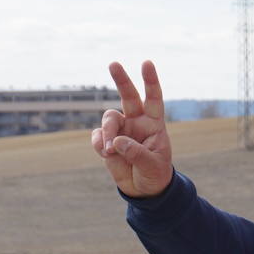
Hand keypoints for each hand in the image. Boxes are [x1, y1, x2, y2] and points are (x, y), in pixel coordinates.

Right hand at [91, 60, 172, 197]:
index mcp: (154, 124)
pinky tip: (107, 154)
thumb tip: (117, 141)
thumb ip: (137, 153)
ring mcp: (121, 130)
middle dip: (121, 80)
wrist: (143, 189)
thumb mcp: (152, 165)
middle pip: (128, 96)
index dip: (151, 81)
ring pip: (109, 118)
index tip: (147, 63)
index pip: (154, 99)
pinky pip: (98, 135)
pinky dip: (100, 144)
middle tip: (114, 64)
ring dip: (108, 132)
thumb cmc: (155, 174)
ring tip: (111, 150)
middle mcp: (137, 122)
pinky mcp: (107, 140)